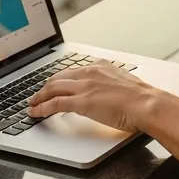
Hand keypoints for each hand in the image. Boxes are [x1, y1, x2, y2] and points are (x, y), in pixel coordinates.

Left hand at [27, 60, 161, 131]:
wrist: (146, 103)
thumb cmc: (140, 97)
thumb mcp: (122, 82)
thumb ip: (109, 83)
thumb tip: (104, 92)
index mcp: (100, 66)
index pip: (72, 70)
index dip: (59, 79)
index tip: (53, 84)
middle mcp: (90, 72)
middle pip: (58, 77)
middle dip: (45, 87)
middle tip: (37, 95)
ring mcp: (85, 86)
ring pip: (53, 88)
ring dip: (39, 97)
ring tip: (32, 104)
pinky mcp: (82, 102)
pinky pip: (55, 104)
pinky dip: (41, 108)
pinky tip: (35, 113)